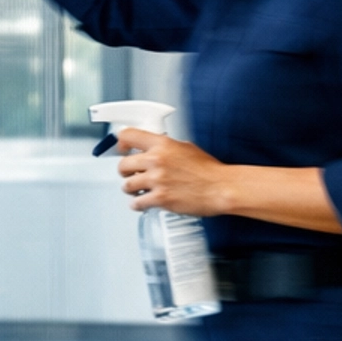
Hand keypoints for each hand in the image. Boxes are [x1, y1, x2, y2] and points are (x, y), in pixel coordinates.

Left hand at [115, 128, 230, 215]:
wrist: (220, 188)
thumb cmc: (208, 171)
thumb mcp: (186, 148)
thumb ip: (166, 148)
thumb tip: (153, 149)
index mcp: (163, 145)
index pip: (129, 135)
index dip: (120, 143)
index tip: (120, 149)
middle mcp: (157, 160)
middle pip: (122, 164)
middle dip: (125, 171)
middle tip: (130, 174)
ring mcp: (157, 180)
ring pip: (126, 185)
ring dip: (131, 189)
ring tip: (138, 190)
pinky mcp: (160, 198)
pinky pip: (136, 203)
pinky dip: (138, 204)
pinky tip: (144, 203)